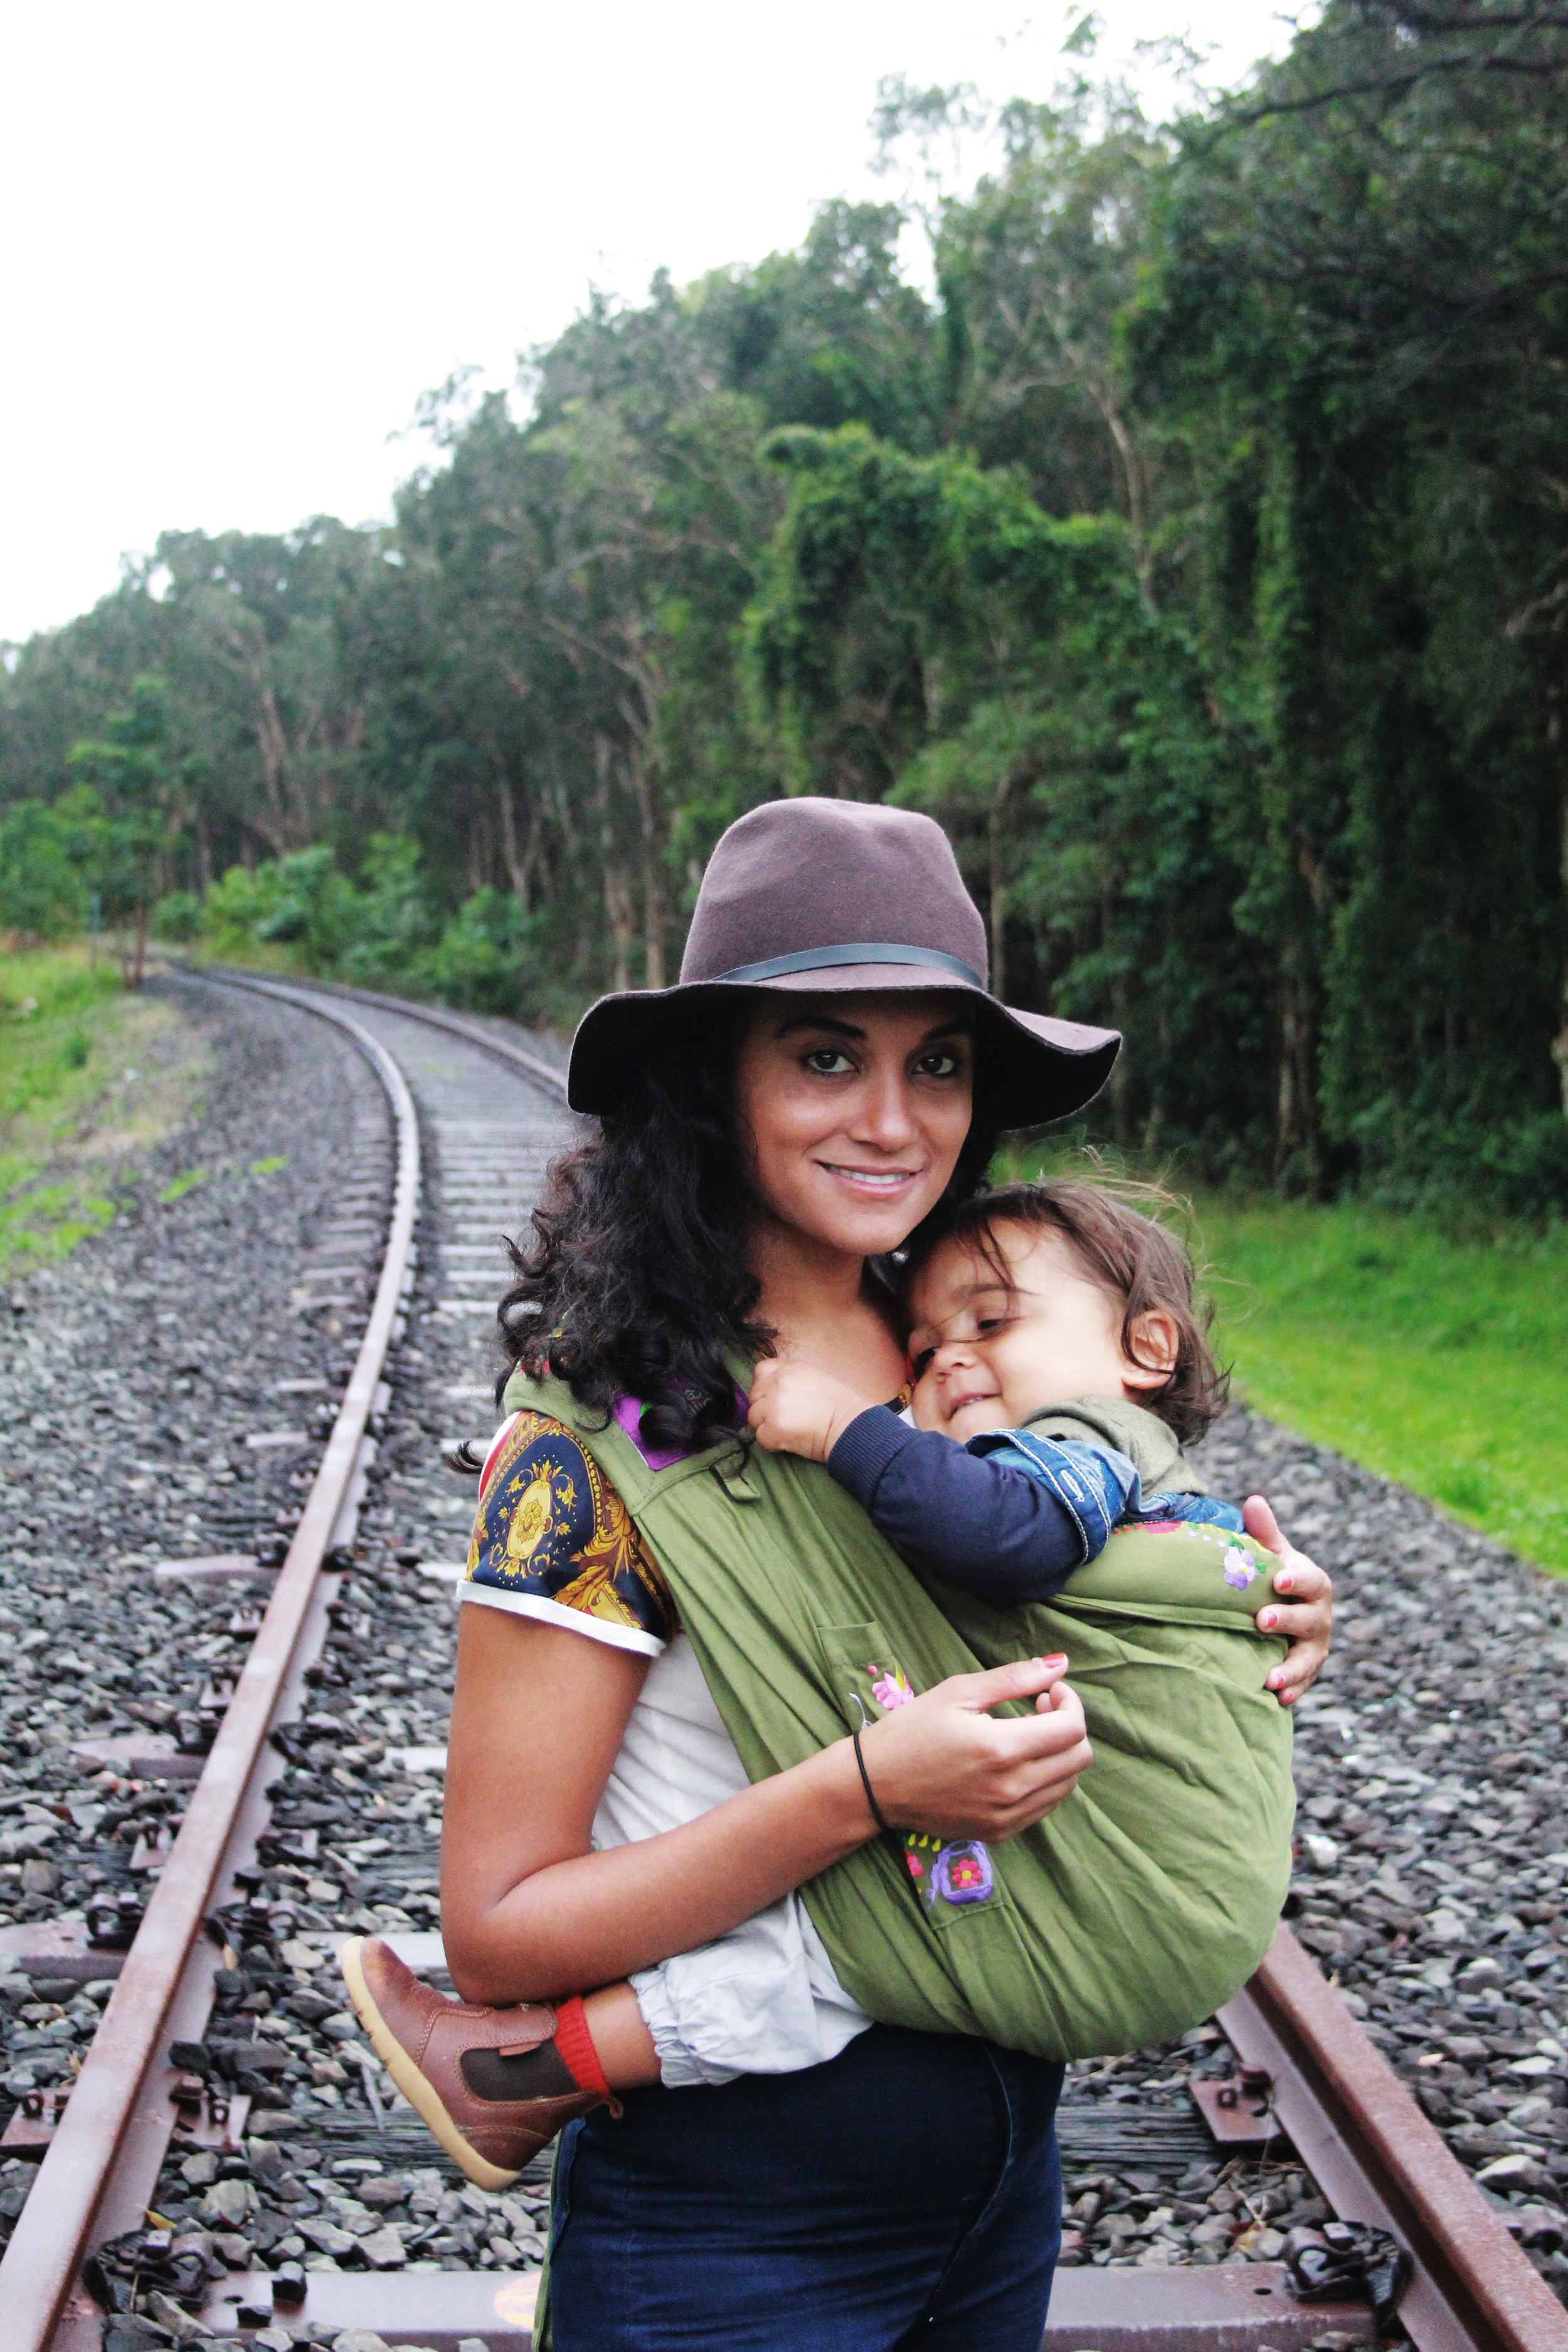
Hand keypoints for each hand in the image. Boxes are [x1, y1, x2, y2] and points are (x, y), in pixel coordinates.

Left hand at [749, 1358, 873, 1462]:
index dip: (764, 1387)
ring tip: (789, 1431)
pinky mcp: (774, 1427)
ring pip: (754, 1417)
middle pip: (754, 1397)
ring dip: (767, 1427)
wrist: (851, 1426)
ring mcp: (774, 1405)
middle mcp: (779, 1383)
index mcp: (789, 1369)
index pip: (760, 1371)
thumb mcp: (814, 1379)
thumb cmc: (838, 1407)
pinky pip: (760, 1437)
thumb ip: (790, 1379)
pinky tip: (789, 1441)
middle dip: (765, 1409)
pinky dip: (772, 1443)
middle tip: (786, 1420)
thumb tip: (771, 1390)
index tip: (775, 1399)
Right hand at [857, 1655, 1091, 1843]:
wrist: (875, 1785)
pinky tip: (1015, 1763)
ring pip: (1067, 1784)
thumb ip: (1014, 1678)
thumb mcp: (959, 1692)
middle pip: (1079, 1758)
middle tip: (1037, 1709)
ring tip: (1024, 1735)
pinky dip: (1043, 1780)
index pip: (1072, 1729)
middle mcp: (1011, 1789)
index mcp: (1001, 1748)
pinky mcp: (1000, 1832)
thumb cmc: (913, 1729)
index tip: (1047, 1691)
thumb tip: (1060, 1664)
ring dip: (1058, 1754)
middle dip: (1068, 1726)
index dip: (1069, 1702)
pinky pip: (1045, 1806)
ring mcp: (1007, 1816)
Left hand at [1244, 1495, 1332, 1705]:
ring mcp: (1315, 1645)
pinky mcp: (1307, 1669)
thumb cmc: (1273, 1575)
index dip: (1296, 1579)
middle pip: (1309, 1620)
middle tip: (1261, 1622)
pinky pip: (1303, 1682)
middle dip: (1288, 1621)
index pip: (1309, 1580)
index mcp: (1312, 1582)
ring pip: (1309, 1658)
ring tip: (1269, 1679)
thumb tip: (1254, 1501)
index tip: (1278, 1579)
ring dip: (1291, 1668)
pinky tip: (1278, 1699)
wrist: (1281, 1608)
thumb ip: (1264, 1532)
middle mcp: (1319, 1615)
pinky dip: (1293, 1690)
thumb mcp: (1271, 1553)